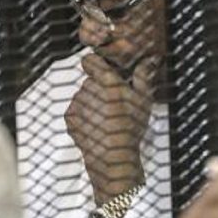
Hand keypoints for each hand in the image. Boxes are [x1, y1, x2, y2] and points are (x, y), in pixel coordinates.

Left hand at [64, 54, 158, 204]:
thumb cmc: (130, 129)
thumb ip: (143, 76)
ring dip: (92, 102)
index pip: (89, 60)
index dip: (96, 64)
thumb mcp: (144, 100)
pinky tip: (97, 125)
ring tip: (106, 118)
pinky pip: (76, 109)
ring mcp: (77, 103)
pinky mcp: (70, 117)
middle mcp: (88, 89)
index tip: (103, 71)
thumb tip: (147, 60)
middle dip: (99, 87)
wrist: (113, 157)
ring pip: (83, 95)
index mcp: (106, 81)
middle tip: (113, 102)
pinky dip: (84, 115)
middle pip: (90, 81)